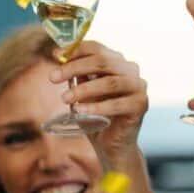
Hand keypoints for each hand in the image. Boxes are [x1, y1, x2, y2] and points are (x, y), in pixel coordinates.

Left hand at [50, 41, 147, 166]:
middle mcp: (130, 70)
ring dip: (84, 89)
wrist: (112, 143)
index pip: (97, 48)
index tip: (55, 55)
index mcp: (117, 62)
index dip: (75, 50)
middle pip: (102, 62)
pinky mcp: (140, 105)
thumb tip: (60, 57)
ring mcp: (138, 86)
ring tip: (64, 98)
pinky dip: (96, 107)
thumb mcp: (82, 92)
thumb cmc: (96, 115)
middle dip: (74, 68)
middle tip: (53, 77)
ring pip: (109, 82)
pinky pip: (116, 104)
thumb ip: (77, 75)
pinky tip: (79, 111)